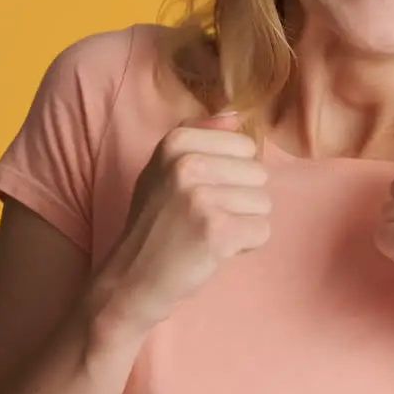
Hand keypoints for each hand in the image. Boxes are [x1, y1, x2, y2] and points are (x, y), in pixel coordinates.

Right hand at [92, 112, 270, 336]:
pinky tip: (214, 249)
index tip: (199, 193)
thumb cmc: (155, 223)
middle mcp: (187, 163)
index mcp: (176, 142)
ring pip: (263, 203)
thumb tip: (236, 113)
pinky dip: (245, 245)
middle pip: (258, 174)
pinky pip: (262, 230)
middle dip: (239, 200)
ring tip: (206, 232)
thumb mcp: (165, 169)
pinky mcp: (216, 229)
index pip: (245, 147)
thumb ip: (200, 137)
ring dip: (242, 223)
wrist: (130, 280)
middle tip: (202, 217)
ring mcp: (201, 196)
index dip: (231, 175)